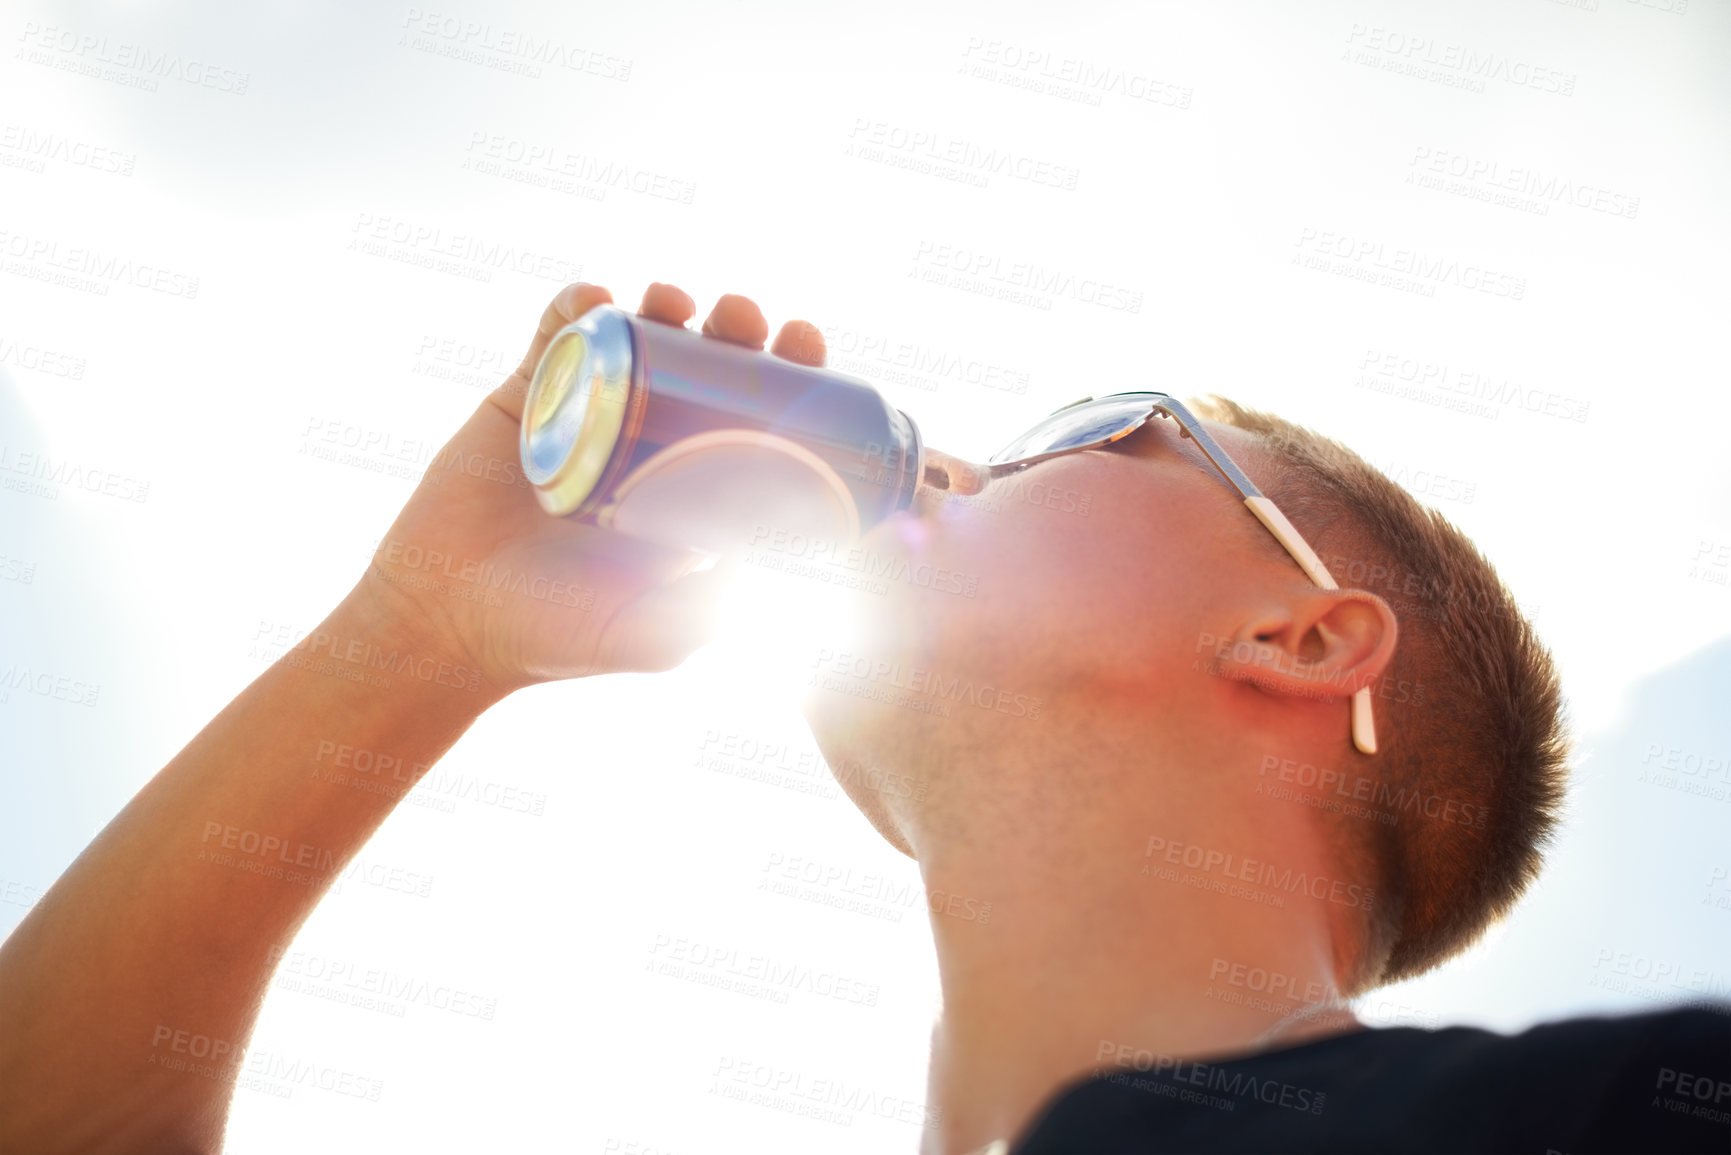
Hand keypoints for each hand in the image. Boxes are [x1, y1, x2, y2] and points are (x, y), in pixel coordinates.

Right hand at [350, 281, 828, 691]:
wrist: (449, 622)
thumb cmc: (559, 638)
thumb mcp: (658, 637)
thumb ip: (712, 607)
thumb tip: (768, 546)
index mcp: (694, 487)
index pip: (758, 415)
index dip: (789, 374)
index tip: (804, 343)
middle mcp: (648, 441)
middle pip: (708, 362)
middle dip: (736, 327)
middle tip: (744, 318)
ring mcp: (588, 411)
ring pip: (639, 336)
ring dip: (665, 303)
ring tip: (673, 301)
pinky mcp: (526, 396)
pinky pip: (554, 334)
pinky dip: (576, 302)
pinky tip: (597, 296)